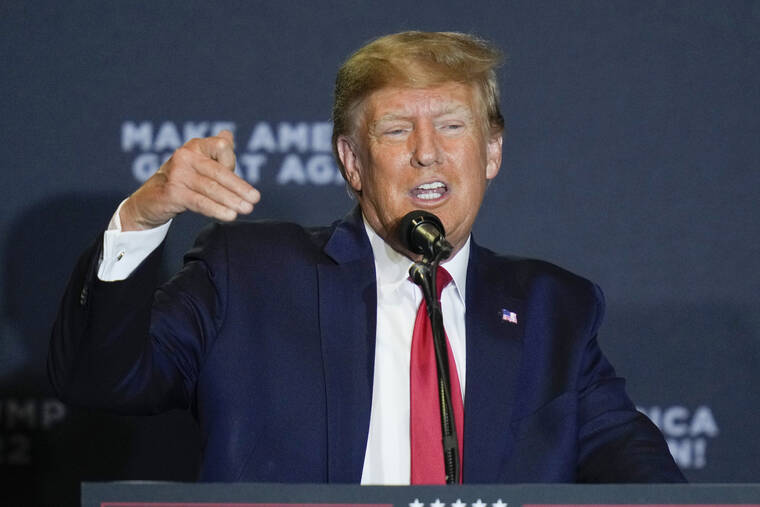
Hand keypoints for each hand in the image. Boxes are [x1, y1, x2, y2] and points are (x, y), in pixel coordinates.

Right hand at [120, 130, 259, 230]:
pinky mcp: (172, 193)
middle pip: (219, 171)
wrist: (151, 200)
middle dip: (239, 187)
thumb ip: (218, 154)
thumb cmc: (183, 181)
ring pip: (211, 188)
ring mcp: (177, 174)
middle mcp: (185, 156)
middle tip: (255, 199)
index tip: (239, 180)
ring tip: (246, 209)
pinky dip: (216, 209)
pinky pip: (199, 202)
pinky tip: (230, 216)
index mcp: (196, 146)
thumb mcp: (201, 166)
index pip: (222, 148)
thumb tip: (228, 135)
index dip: (232, 162)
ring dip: (231, 200)